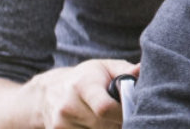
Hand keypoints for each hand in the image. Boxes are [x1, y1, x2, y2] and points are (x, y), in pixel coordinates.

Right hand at [23, 59, 140, 127]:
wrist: (48, 91)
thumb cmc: (86, 78)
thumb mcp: (105, 68)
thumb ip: (125, 72)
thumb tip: (141, 70)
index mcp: (82, 85)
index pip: (105, 108)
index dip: (123, 112)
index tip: (131, 109)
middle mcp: (68, 105)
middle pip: (104, 125)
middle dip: (119, 122)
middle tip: (123, 114)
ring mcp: (61, 123)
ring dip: (109, 128)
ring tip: (109, 117)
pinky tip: (98, 123)